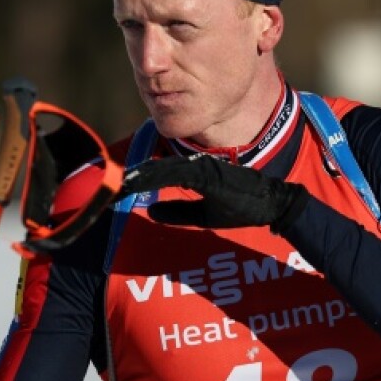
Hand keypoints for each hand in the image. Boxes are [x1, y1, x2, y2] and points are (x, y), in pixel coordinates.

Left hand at [122, 153, 308, 230]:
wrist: (272, 203)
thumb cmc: (242, 207)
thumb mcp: (204, 215)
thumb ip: (179, 213)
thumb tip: (150, 214)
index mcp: (195, 172)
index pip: (159, 173)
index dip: (137, 178)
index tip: (116, 187)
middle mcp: (195, 165)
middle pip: (155, 168)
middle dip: (131, 177)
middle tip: (108, 184)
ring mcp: (201, 167)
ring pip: (161, 168)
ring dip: (137, 175)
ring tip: (117, 181)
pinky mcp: (207, 173)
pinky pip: (174, 173)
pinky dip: (153, 176)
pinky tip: (138, 180)